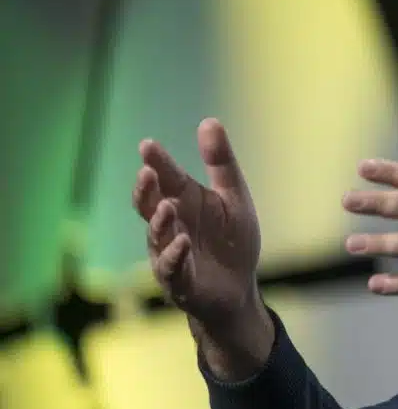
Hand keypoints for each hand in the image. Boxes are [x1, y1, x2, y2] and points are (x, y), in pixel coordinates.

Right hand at [132, 119, 263, 333]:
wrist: (239, 288)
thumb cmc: (231, 240)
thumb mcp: (233, 197)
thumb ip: (220, 163)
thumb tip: (209, 120)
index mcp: (184, 202)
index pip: (166, 178)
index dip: (157, 162)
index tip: (148, 145)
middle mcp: (170, 226)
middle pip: (149, 205)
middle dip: (146, 190)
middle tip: (147, 172)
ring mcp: (170, 253)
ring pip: (157, 236)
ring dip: (161, 222)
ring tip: (168, 206)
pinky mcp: (179, 281)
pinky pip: (172, 268)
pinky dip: (175, 255)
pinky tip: (182, 242)